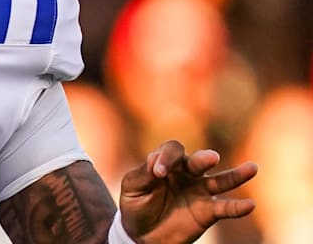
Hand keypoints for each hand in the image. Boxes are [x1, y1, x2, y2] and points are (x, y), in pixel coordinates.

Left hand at [119, 140, 257, 243]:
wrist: (142, 235)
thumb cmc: (135, 205)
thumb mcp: (133, 188)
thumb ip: (144, 174)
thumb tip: (155, 161)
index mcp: (166, 163)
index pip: (173, 150)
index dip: (167, 157)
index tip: (158, 174)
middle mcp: (187, 174)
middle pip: (199, 161)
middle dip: (204, 159)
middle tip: (211, 158)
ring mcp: (200, 192)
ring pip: (222, 181)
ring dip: (236, 175)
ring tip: (252, 168)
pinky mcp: (208, 212)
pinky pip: (226, 208)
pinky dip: (238, 208)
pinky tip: (250, 205)